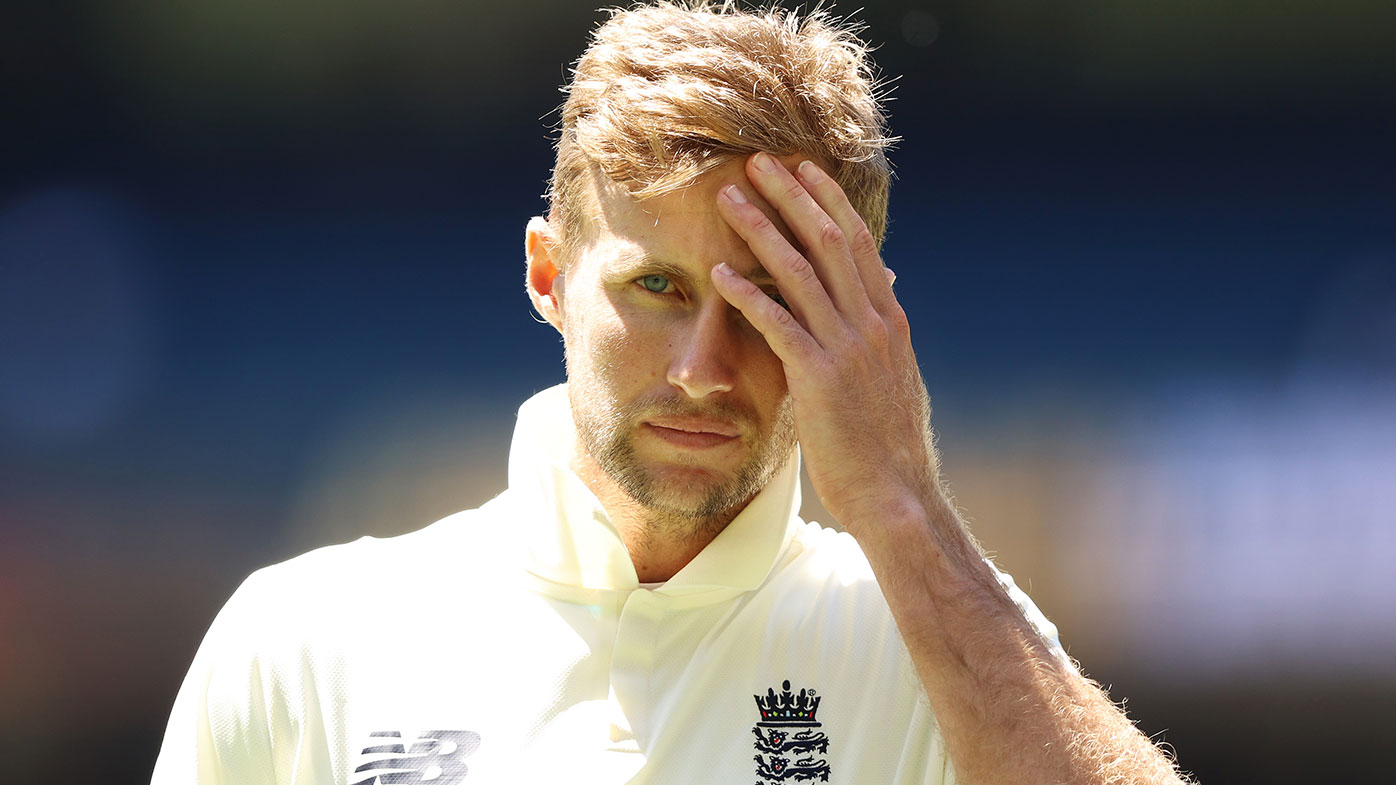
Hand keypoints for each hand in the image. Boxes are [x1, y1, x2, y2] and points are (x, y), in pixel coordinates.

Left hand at [711, 152, 939, 532]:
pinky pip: (778, 324)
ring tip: (728, 200)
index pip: (857, 244)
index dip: (829, 201)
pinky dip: (748, 295)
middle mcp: (871, 325)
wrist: (897, 497)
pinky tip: (718, 276)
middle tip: (758, 161)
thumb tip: (872, 313)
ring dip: (761, 230)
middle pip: (828, 241)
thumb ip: (876, 341)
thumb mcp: (891, 381)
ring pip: (800, 271)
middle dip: (792, 196)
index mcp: (889, 321)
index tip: (804, 169)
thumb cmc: (886, 446)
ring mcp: (847, 349)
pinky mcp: (820, 379)